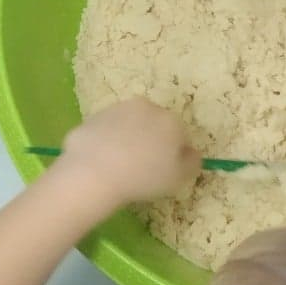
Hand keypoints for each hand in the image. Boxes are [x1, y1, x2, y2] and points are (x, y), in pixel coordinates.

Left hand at [59, 98, 198, 203]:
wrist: (94, 170)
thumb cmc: (143, 176)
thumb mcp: (179, 178)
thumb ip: (191, 162)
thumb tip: (190, 152)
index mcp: (170, 120)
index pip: (180, 135)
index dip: (175, 153)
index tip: (165, 169)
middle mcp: (145, 107)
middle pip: (155, 124)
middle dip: (153, 140)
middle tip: (144, 166)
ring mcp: (117, 108)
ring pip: (131, 124)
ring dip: (130, 137)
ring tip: (121, 164)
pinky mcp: (95, 115)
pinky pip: (109, 129)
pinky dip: (109, 140)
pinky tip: (104, 158)